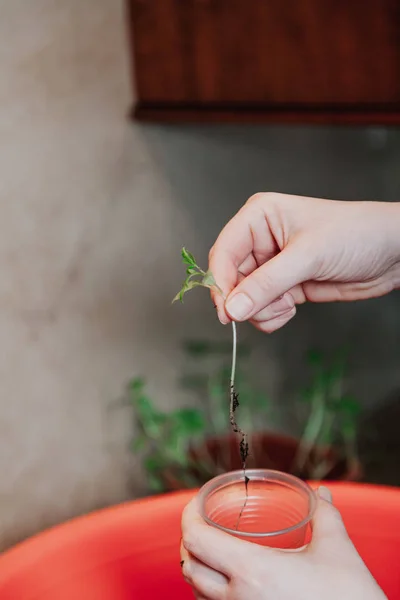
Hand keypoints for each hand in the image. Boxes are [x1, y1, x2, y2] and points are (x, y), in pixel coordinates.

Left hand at [180, 486, 386, 599]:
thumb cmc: (349, 597)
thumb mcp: (336, 548)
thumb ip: (324, 513)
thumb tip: (320, 493)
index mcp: (253, 572)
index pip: (196, 542)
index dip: (188, 517)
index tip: (196, 501)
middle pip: (189, 568)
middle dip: (189, 540)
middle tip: (201, 520)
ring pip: (198, 594)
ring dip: (197, 567)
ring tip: (211, 547)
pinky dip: (210, 591)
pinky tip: (228, 578)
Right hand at [209, 194, 399, 331]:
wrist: (392, 253)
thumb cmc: (356, 234)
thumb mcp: (308, 256)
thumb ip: (267, 284)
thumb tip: (233, 308)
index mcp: (259, 217)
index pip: (224, 252)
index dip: (219, 283)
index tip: (225, 311)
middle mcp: (261, 240)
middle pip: (231, 279)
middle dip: (244, 300)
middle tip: (262, 309)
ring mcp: (272, 266)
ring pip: (245, 299)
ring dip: (261, 310)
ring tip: (288, 303)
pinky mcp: (285, 287)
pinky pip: (262, 309)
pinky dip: (272, 315)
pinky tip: (292, 307)